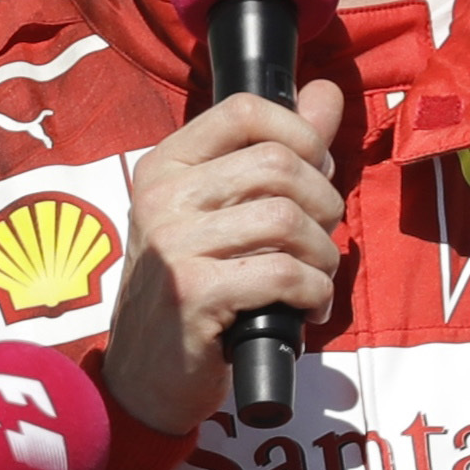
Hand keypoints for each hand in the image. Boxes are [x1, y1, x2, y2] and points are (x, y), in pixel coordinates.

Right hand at [99, 81, 349, 435]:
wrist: (145, 378)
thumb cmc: (193, 290)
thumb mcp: (221, 214)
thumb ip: (275, 150)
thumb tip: (324, 91)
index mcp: (165, 167)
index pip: (244, 110)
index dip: (300, 134)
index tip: (315, 172)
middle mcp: (161, 198)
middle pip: (277, 164)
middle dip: (323, 203)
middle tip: (320, 238)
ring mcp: (172, 245)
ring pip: (286, 219)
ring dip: (323, 254)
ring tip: (314, 278)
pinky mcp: (193, 294)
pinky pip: (284, 274)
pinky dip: (313, 292)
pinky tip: (307, 309)